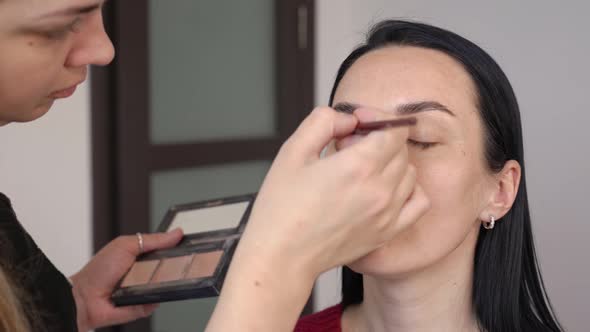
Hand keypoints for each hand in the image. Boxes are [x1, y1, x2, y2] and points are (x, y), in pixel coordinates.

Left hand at [69, 229, 182, 330]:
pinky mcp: (142, 306)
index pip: (165, 251)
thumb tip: (176, 234)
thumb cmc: (98, 270)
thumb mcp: (126, 245)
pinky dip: (152, 300)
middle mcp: (145, 273)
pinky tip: (145, 295)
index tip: (187, 246)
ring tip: (152, 279)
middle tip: (178, 263)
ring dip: (164, 283)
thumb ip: (152, 240)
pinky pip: (155, 303)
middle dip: (176, 266)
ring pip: (165, 287)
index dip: (176, 248)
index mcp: (141, 256)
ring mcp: (144, 290)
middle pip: (169, 269)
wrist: (84, 297)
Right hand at [207, 106, 428, 331]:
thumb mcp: (293, 151)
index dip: (377, 118)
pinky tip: (384, 189)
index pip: (393, 129)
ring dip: (390, 163)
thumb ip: (323, 122)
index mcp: (358, 166)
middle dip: (378, 139)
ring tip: (360, 170)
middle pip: (401, 149)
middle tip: (348, 147)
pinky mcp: (387, 232)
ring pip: (409, 173)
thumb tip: (347, 120)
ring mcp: (387, 213)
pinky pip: (418, 203)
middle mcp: (379, 189)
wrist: (282, 255)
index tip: (357, 122)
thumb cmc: (281, 208)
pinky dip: (408, 190)